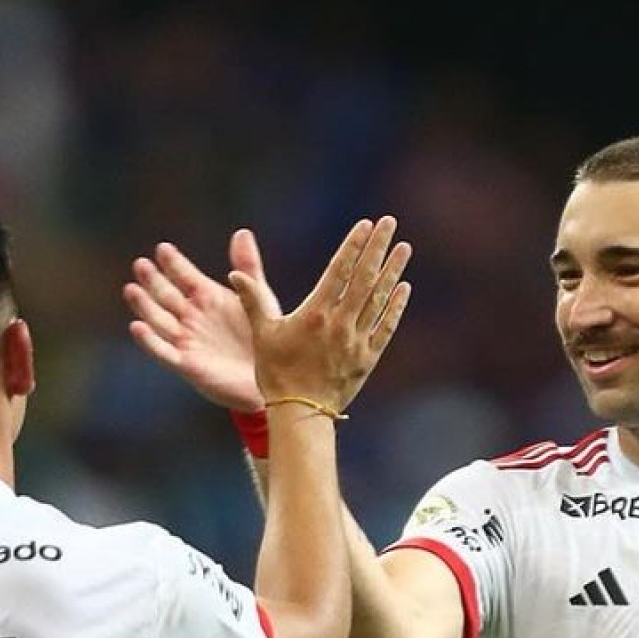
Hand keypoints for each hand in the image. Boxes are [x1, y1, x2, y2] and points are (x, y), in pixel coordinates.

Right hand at [126, 229, 265, 412]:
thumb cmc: (265, 338)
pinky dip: (150, 341)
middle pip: (167, 295)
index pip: (185, 276)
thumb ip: (248, 269)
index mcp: (207, 297)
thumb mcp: (259, 298)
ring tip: (131, 289)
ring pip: (159, 320)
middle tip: (140, 264)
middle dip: (153, 281)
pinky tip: (137, 327)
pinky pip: (164, 352)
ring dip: (145, 306)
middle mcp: (192, 317)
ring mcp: (187, 340)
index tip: (162, 248)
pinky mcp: (187, 365)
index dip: (174, 264)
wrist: (271, 380)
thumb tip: (242, 232)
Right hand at [232, 216, 411, 418]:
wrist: (300, 414)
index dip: (354, 245)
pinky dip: (395, 307)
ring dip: (393, 271)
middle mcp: (339, 324)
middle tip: (390, 223)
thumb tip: (234, 274)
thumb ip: (253, 301)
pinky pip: (385, 328)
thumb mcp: (262, 335)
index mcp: (315, 314)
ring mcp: (356, 342)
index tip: (366, 225)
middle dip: (378, 247)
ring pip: (379, 299)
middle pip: (364, 278)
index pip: (339, 270)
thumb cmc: (277, 374)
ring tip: (404, 247)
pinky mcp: (367, 359)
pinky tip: (404, 288)